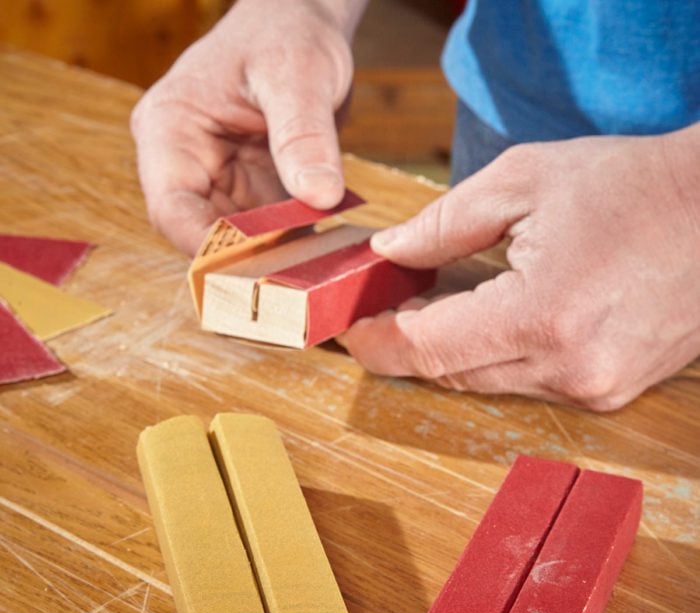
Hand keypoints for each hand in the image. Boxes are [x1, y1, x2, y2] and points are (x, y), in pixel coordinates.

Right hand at [130, 0, 365, 253]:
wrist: (302, 22)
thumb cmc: (286, 31)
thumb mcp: (296, 74)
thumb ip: (304, 134)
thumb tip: (320, 197)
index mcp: (170, 130)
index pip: (171, 208)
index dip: (205, 247)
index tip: (252, 273)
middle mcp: (186, 162)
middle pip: (200, 233)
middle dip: (242, 261)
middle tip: (288, 283)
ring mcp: (219, 180)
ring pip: (234, 241)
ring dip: (268, 258)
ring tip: (306, 273)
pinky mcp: (250, 190)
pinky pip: (264, 230)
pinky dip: (287, 244)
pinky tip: (316, 255)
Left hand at [339, 125, 699, 410]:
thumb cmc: (634, 186)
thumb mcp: (525, 180)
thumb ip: (444, 223)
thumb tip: (390, 252)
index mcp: (543, 315)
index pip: (428, 350)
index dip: (379, 342)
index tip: (352, 327)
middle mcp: (570, 368)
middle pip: (451, 374)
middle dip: (406, 346)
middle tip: (381, 309)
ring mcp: (594, 388)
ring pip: (485, 383)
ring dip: (448, 351)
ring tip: (427, 308)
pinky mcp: (609, 391)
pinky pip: (524, 382)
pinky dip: (492, 356)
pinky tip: (484, 321)